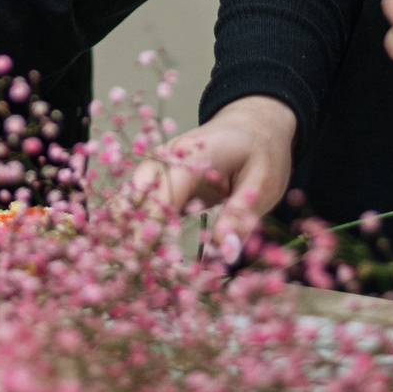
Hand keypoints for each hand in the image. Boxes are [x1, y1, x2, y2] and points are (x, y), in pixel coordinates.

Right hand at [136, 94, 295, 249]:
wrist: (253, 123)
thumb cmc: (261, 152)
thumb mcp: (263, 184)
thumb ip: (241, 217)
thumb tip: (224, 254)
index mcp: (195, 155)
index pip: (164, 192)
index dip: (153, 226)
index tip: (148, 258)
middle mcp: (168, 156)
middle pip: (137, 193)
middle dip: (132, 229)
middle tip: (138, 267)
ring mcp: (159, 164)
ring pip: (130, 196)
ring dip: (128, 226)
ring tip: (133, 262)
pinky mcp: (158, 176)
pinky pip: (139, 199)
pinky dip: (135, 222)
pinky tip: (137, 249)